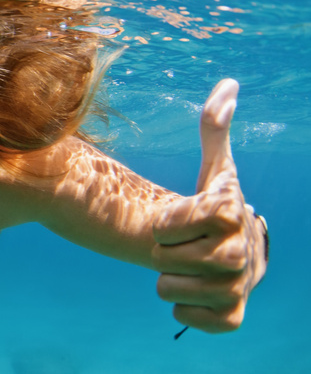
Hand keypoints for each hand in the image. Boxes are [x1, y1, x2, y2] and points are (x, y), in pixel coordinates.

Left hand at [152, 78, 267, 332]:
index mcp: (231, 212)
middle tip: (179, 247)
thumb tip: (228, 85)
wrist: (236, 252)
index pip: (170, 224)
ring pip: (169, 291)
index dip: (165, 223)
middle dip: (163, 253)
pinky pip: (193, 321)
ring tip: (186, 269)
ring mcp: (239, 287)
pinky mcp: (231, 316)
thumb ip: (215, 128)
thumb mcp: (215, 170)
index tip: (176, 220)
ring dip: (168, 280)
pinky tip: (193, 294)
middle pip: (166, 261)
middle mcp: (243, 253)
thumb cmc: (213, 207)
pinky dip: (185, 311)